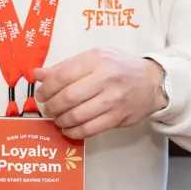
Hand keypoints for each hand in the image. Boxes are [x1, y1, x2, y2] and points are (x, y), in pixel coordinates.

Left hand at [33, 47, 167, 138]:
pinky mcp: (118, 117)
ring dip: (61, 120)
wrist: (152, 82)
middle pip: (68, 97)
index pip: (62, 76)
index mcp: (97, 59)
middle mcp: (106, 78)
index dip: (46, 89)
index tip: (41, 95)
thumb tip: (38, 75)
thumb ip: (65, 66)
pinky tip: (68, 129)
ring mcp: (114, 99)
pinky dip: (74, 132)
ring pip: (78, 115)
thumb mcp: (95, 57)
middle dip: (52, 107)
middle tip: (47, 109)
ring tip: (57, 119)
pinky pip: (90, 129)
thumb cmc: (119, 68)